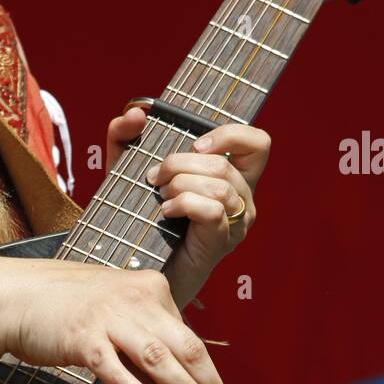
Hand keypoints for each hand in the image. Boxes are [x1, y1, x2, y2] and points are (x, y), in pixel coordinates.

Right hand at [7, 259, 232, 383]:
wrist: (18, 296)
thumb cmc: (68, 309)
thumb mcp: (117, 315)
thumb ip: (144, 346)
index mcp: (152, 290)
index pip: (187, 339)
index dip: (205, 376)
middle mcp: (136, 300)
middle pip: (184, 346)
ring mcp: (109, 317)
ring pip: (155, 356)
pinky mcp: (81, 335)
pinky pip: (108, 362)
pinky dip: (125, 381)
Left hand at [106, 110, 270, 307]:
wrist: (133, 271)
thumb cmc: (137, 219)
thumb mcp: (125, 170)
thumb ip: (125, 136)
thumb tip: (137, 112)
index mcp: (231, 178)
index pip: (258, 144)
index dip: (230, 134)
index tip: (194, 144)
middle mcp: (242, 200)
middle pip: (224, 163)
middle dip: (180, 162)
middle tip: (154, 178)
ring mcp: (235, 225)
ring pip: (220, 185)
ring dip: (180, 184)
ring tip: (159, 198)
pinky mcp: (220, 244)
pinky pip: (212, 210)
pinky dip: (184, 204)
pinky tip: (164, 212)